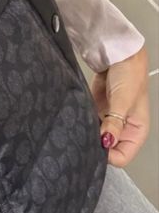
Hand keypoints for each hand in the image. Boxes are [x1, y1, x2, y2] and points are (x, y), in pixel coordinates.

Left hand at [90, 46, 149, 166]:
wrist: (117, 55)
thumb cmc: (129, 74)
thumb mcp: (123, 101)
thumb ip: (114, 123)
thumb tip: (106, 142)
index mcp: (136, 132)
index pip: (122, 156)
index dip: (108, 155)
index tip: (94, 146)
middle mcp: (123, 129)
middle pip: (107, 149)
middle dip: (95, 145)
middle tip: (83, 138)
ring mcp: (108, 120)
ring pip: (96, 137)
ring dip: (88, 134)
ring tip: (79, 128)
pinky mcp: (97, 111)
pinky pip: (88, 123)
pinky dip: (83, 123)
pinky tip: (76, 119)